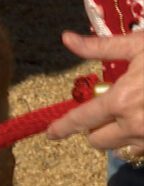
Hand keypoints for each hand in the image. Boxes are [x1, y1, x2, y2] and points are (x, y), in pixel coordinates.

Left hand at [46, 31, 143, 150]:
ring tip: (138, 111)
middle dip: (97, 129)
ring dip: (122, 134)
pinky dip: (142, 138)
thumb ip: (100, 47)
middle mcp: (135, 125)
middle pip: (97, 141)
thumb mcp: (140, 44)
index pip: (82, 120)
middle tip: (109, 111)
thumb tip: (66, 38)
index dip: (62, 127)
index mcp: (122, 100)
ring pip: (122, 147)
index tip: (50, 134)